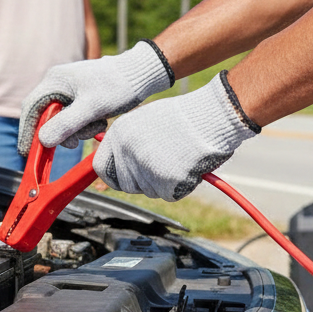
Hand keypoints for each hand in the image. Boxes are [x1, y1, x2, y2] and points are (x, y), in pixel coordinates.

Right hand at [18, 40, 172, 155]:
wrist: (140, 74)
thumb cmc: (117, 85)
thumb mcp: (92, 107)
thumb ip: (66, 124)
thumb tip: (43, 140)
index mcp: (55, 80)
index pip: (31, 108)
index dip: (27, 131)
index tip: (27, 151)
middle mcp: (58, 84)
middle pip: (46, 117)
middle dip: (61, 132)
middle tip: (75, 143)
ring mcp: (69, 91)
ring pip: (61, 120)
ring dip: (76, 130)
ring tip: (97, 126)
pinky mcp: (80, 98)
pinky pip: (73, 118)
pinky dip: (84, 126)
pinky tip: (99, 122)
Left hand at [92, 72, 259, 200]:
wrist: (210, 116)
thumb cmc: (181, 117)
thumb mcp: (143, 121)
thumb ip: (126, 142)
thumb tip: (116, 163)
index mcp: (119, 134)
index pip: (101, 167)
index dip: (112, 176)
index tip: (121, 178)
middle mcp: (127, 152)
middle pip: (125, 185)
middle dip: (140, 181)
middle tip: (160, 167)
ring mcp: (146, 168)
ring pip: (147, 191)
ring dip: (161, 183)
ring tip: (176, 158)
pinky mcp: (166, 182)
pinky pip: (168, 195)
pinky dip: (178, 186)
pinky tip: (186, 166)